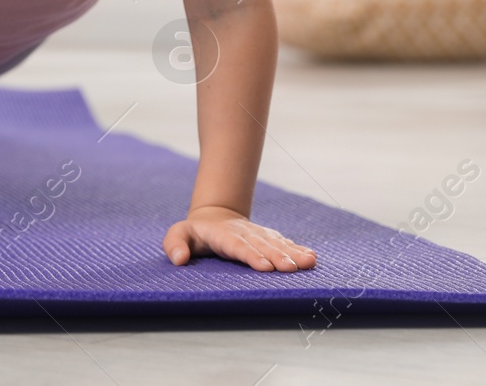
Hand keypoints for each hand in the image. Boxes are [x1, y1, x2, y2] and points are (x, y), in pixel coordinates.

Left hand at [163, 205, 316, 271]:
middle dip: (277, 256)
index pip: (237, 246)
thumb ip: (175, 243)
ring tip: (308, 263)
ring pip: (276, 243)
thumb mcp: (179, 234)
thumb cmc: (195, 232)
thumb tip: (179, 259)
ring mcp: (257, 234)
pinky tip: (311, 257)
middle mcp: (243, 233)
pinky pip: (283, 243)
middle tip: (291, 268)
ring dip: (292, 253)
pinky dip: (297, 249)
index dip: (251, 255)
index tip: (265, 266)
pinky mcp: (267, 237)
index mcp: (222, 235)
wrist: (215, 216)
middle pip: (261, 245)